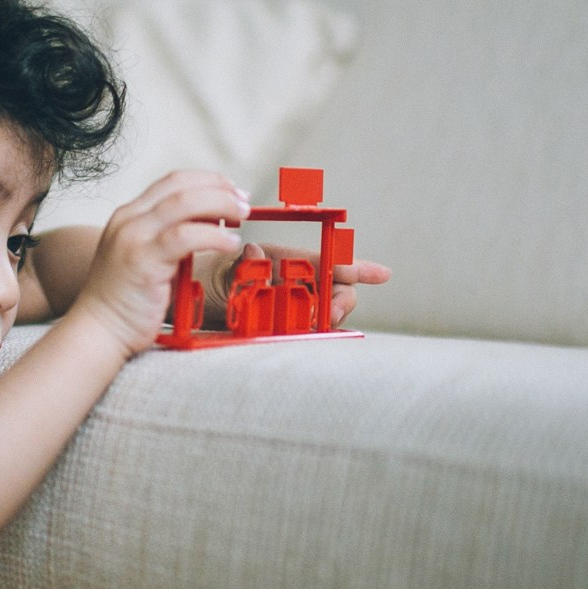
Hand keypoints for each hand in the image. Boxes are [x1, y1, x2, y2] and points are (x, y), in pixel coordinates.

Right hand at [64, 171, 248, 356]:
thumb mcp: (146, 258)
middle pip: (180, 186)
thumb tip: (210, 222)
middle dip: (219, 188)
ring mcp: (134, 238)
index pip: (172, 182)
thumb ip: (170, 239)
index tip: (231, 190)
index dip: (207, 180)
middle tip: (244, 201)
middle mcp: (129, 220)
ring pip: (184, 203)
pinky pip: (185, 236)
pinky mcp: (143, 260)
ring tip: (242, 215)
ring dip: (221, 204)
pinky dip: (213, 235)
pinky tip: (229, 243)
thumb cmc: (126, 301)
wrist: (99, 329)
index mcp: (129, 215)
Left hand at [201, 240, 392, 327]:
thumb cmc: (223, 278)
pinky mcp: (291, 332)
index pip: (334, 264)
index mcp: (296, 263)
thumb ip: (245, 264)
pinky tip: (297, 332)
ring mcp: (301, 310)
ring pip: (328, 315)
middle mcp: (304, 286)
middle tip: (330, 313)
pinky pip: (310, 334)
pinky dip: (308, 332)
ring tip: (306, 321)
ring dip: (322, 318)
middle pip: (340, 292)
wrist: (205, 299)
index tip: (383, 274)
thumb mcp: (234, 268)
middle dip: (342, 301)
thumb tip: (252, 254)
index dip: (360, 268)